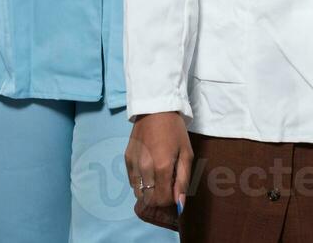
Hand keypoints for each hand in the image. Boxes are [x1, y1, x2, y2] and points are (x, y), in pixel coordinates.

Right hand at [126, 112, 191, 230]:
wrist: (156, 110)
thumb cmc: (175, 131)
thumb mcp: (186, 153)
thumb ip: (183, 180)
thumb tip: (179, 204)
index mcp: (162, 167)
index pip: (162, 199)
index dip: (171, 199)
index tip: (175, 190)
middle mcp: (145, 169)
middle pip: (150, 198)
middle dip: (160, 196)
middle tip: (167, 183)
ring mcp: (133, 164)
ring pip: (139, 192)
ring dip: (149, 190)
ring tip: (157, 176)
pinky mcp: (126, 159)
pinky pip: (132, 181)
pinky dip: (141, 181)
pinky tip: (148, 169)